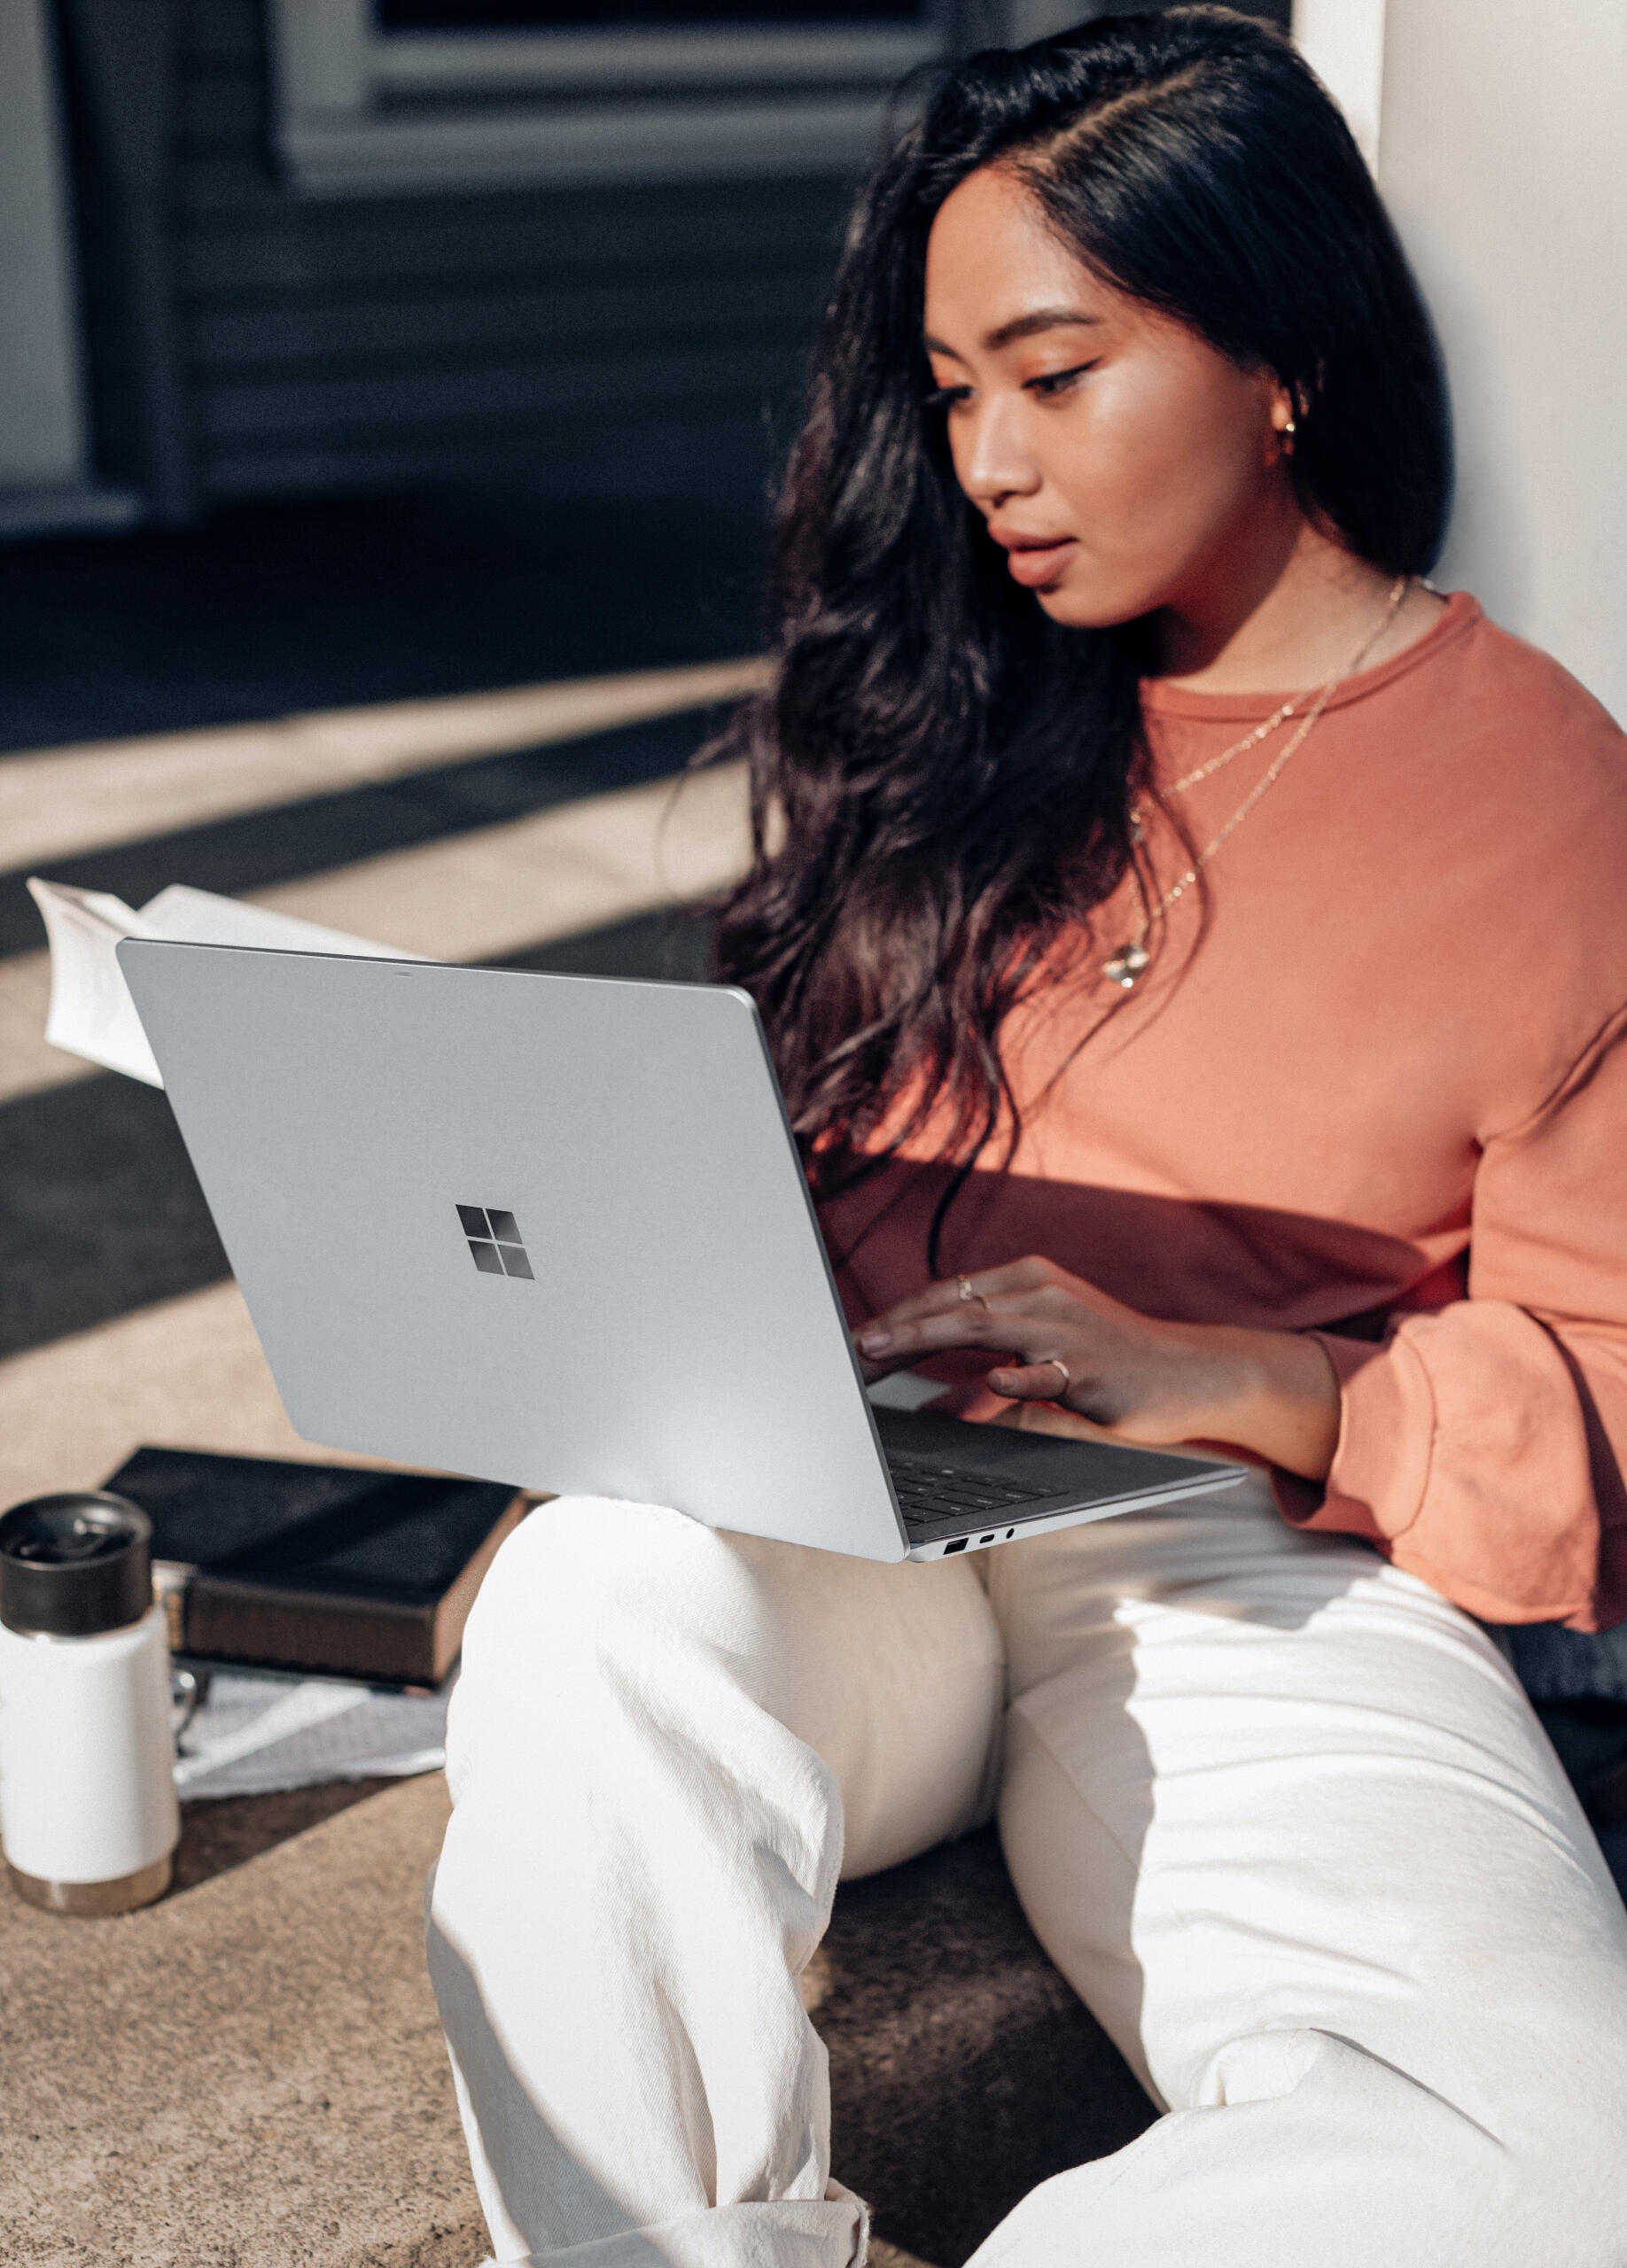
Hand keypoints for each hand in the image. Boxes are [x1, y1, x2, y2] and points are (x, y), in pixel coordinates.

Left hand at [855, 1256, 1339, 1480]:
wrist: (1193, 1372)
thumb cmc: (1111, 1361)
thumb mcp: (1048, 1348)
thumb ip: (992, 1362)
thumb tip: (931, 1399)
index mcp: (1029, 1280)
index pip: (948, 1292)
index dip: (898, 1314)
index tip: (855, 1338)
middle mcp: (1042, 1294)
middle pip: (953, 1305)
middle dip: (895, 1327)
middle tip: (851, 1348)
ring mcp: (1066, 1329)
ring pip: (982, 1327)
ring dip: (923, 1339)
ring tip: (881, 1353)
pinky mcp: (1090, 1367)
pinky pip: (1044, 1371)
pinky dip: (1012, 1375)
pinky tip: (989, 1379)